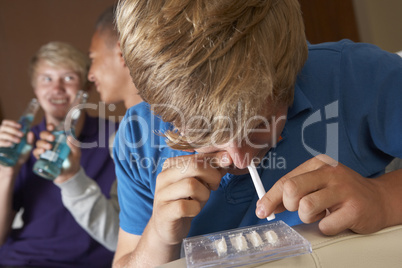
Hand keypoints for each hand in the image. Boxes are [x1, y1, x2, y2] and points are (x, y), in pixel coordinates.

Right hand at [0, 119, 33, 167]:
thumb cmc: (19, 158)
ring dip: (10, 135)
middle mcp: (1, 137)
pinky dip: (4, 142)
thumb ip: (29, 141)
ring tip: (18, 141)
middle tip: (21, 134)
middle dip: (13, 129)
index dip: (12, 123)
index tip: (20, 126)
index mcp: (8, 134)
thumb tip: (30, 132)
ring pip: (0, 134)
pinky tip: (11, 145)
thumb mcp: (26, 149)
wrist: (12, 169)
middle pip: (2, 127)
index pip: (5, 123)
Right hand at [33, 124, 80, 182]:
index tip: (52, 127)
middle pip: (43, 135)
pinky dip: (37, 150)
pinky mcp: (41, 158)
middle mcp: (50, 143)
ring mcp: (45, 150)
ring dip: (42, 143)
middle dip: (46, 134)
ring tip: (49, 147)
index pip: (52, 130)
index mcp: (58, 139)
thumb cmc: (73, 160)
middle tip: (52, 138)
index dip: (50, 127)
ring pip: (39, 142)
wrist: (69, 174)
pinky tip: (42, 151)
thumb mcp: (76, 152)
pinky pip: (35, 152)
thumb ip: (74, 145)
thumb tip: (69, 137)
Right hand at [150, 152, 231, 245]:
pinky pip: (185, 206)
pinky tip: (192, 211)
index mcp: (171, 165)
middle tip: (214, 186)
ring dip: (203, 194)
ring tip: (200, 200)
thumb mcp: (200, 183)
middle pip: (194, 166)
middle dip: (212, 176)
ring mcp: (162, 194)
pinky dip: (195, 209)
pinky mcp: (164, 212)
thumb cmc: (186, 201)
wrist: (167, 228)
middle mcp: (164, 176)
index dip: (215, 161)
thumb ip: (211, 169)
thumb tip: (228, 158)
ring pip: (191, 185)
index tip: (226, 166)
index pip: (197, 156)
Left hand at [257, 154, 385, 234]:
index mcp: (318, 164)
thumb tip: (266, 205)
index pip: (285, 180)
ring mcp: (343, 190)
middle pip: (291, 190)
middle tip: (301, 209)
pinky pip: (325, 225)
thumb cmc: (341, 192)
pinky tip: (335, 219)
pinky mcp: (354, 209)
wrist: (377, 199)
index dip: (270, 198)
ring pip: (306, 208)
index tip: (262, 210)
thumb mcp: (316, 183)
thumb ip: (292, 192)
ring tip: (321, 213)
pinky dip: (326, 227)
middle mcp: (330, 173)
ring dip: (309, 217)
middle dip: (290, 205)